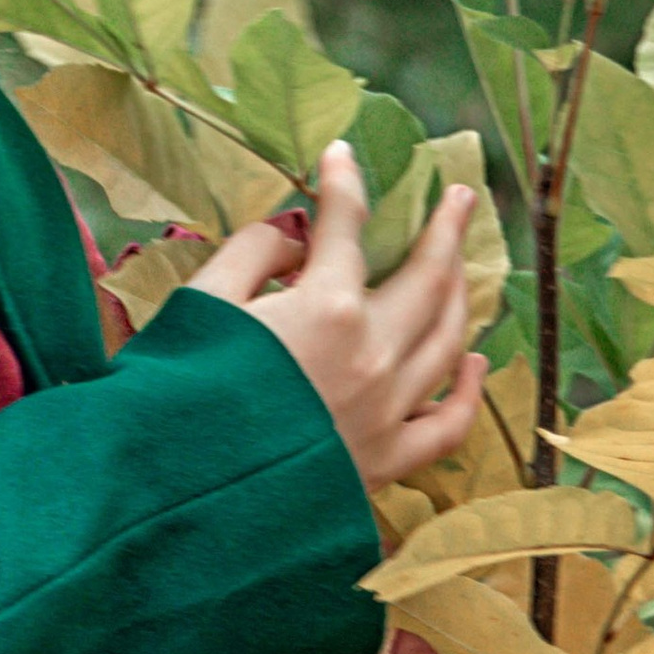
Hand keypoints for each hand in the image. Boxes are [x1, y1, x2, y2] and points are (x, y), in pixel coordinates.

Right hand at [185, 141, 487, 487]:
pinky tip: (475, 361)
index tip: (341, 155)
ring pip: (449, 340)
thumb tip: (294, 242)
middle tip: (458, 194)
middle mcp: (372, 354)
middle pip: (427, 277)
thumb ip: (251, 255)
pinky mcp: (385, 461)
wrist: (178, 497)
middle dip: (445, 227)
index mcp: (326, 308)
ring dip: (461, 294)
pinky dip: (470, 389)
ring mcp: (386, 411)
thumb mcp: (201, 304)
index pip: (347, 226)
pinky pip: (449, 423)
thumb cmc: (179, 397)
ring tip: (463, 266)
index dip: (344, 183)